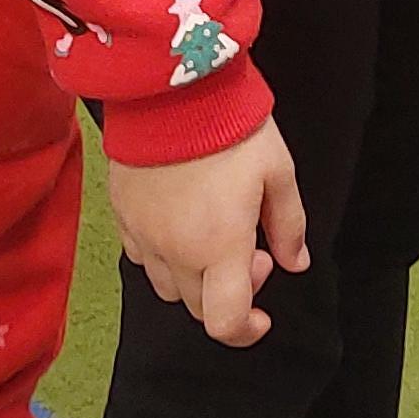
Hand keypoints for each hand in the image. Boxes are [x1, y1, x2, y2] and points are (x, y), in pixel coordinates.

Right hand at [106, 123, 310, 348]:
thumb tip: (296, 263)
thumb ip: (288, 226)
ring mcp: (143, 234)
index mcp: (219, 247)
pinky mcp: (122, 214)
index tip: (262, 315)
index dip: (246, 332)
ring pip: (167, 287)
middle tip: (249, 250)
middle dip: (228, 293)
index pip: (225, 323)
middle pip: (198, 308)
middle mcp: (176, 252)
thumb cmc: (230, 125)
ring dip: (195, 278)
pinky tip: (181, 223)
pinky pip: (141, 256)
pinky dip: (163, 257)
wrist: (170, 85)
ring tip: (213, 235)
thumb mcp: (278, 172)